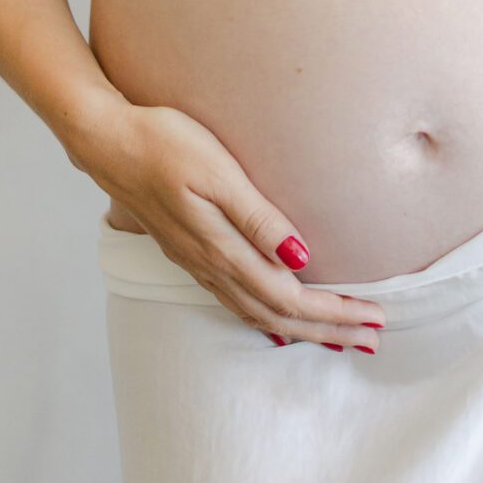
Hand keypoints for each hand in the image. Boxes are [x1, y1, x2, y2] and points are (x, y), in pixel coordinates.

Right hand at [78, 98, 385, 351]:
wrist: (108, 142)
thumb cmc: (165, 144)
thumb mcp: (218, 173)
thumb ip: (259, 219)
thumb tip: (301, 260)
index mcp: (224, 250)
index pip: (291, 298)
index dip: (334, 313)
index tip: (373, 318)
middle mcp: (211, 266)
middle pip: (279, 316)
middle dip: (328, 330)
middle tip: (372, 340)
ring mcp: (197, 263)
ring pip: (257, 314)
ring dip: (302, 329)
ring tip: (337, 337)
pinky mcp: (189, 253)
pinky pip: (236, 302)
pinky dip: (266, 317)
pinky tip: (276, 317)